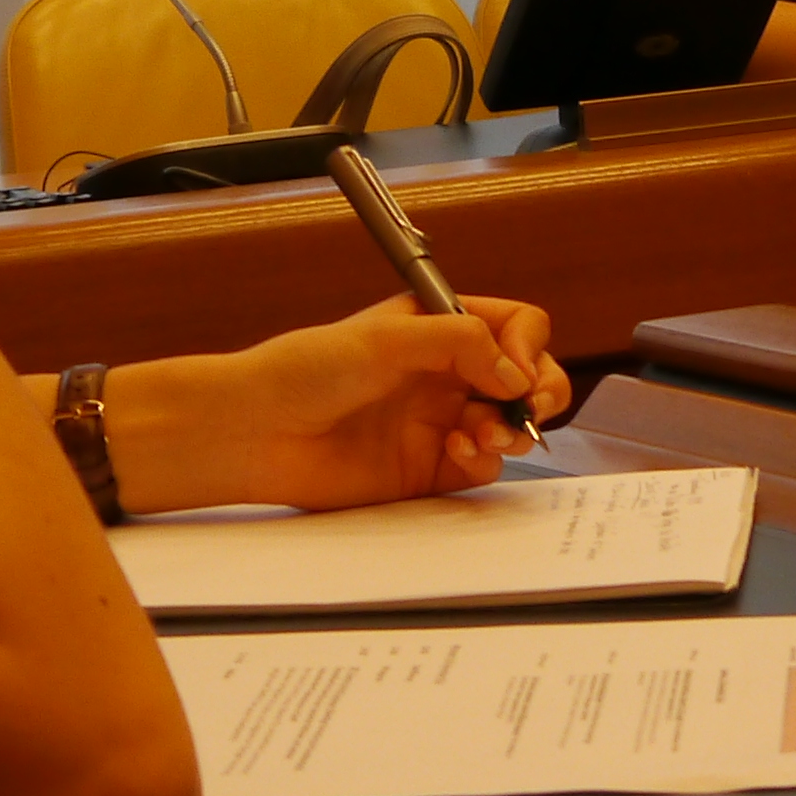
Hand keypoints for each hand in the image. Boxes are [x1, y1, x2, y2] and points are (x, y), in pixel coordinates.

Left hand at [111, 297, 567, 511]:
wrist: (257, 433)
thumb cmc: (301, 371)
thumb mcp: (384, 338)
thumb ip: (458, 342)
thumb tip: (515, 370)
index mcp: (436, 327)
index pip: (512, 326)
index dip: (526, 346)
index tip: (514, 369)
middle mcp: (444, 373)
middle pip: (525, 377)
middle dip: (539, 390)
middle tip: (529, 405)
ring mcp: (438, 421)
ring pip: (510, 424)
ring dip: (511, 427)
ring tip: (484, 432)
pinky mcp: (427, 470)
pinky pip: (481, 466)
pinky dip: (484, 460)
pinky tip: (457, 451)